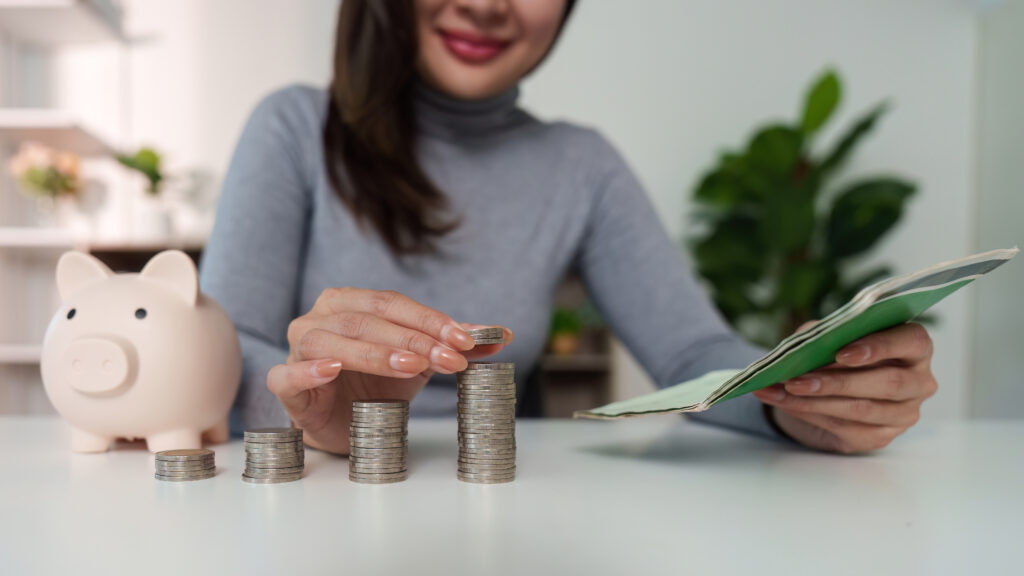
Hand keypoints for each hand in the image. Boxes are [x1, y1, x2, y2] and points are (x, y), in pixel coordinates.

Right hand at [266, 287, 512, 453]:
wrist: (344, 424)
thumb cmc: (376, 383)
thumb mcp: (421, 360)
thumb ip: (455, 344)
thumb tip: (504, 335)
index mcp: (349, 302)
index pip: (392, 303)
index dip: (430, 320)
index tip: (465, 340)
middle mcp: (319, 318)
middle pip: (367, 320)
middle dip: (414, 339)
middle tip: (450, 357)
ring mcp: (298, 350)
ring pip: (331, 342)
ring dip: (375, 352)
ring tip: (411, 366)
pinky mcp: (285, 387)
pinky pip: (289, 375)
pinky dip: (309, 370)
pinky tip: (333, 370)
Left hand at [753, 322, 936, 453]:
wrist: (835, 389)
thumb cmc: (840, 353)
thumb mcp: (832, 336)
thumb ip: (825, 336)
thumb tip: (804, 349)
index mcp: (915, 346)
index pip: (913, 341)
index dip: (880, 346)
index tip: (842, 353)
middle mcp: (919, 381)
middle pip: (887, 382)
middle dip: (837, 382)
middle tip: (796, 379)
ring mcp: (904, 413)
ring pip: (863, 409)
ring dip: (816, 401)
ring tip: (783, 390)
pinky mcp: (882, 436)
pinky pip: (847, 427)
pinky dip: (811, 413)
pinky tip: (786, 403)